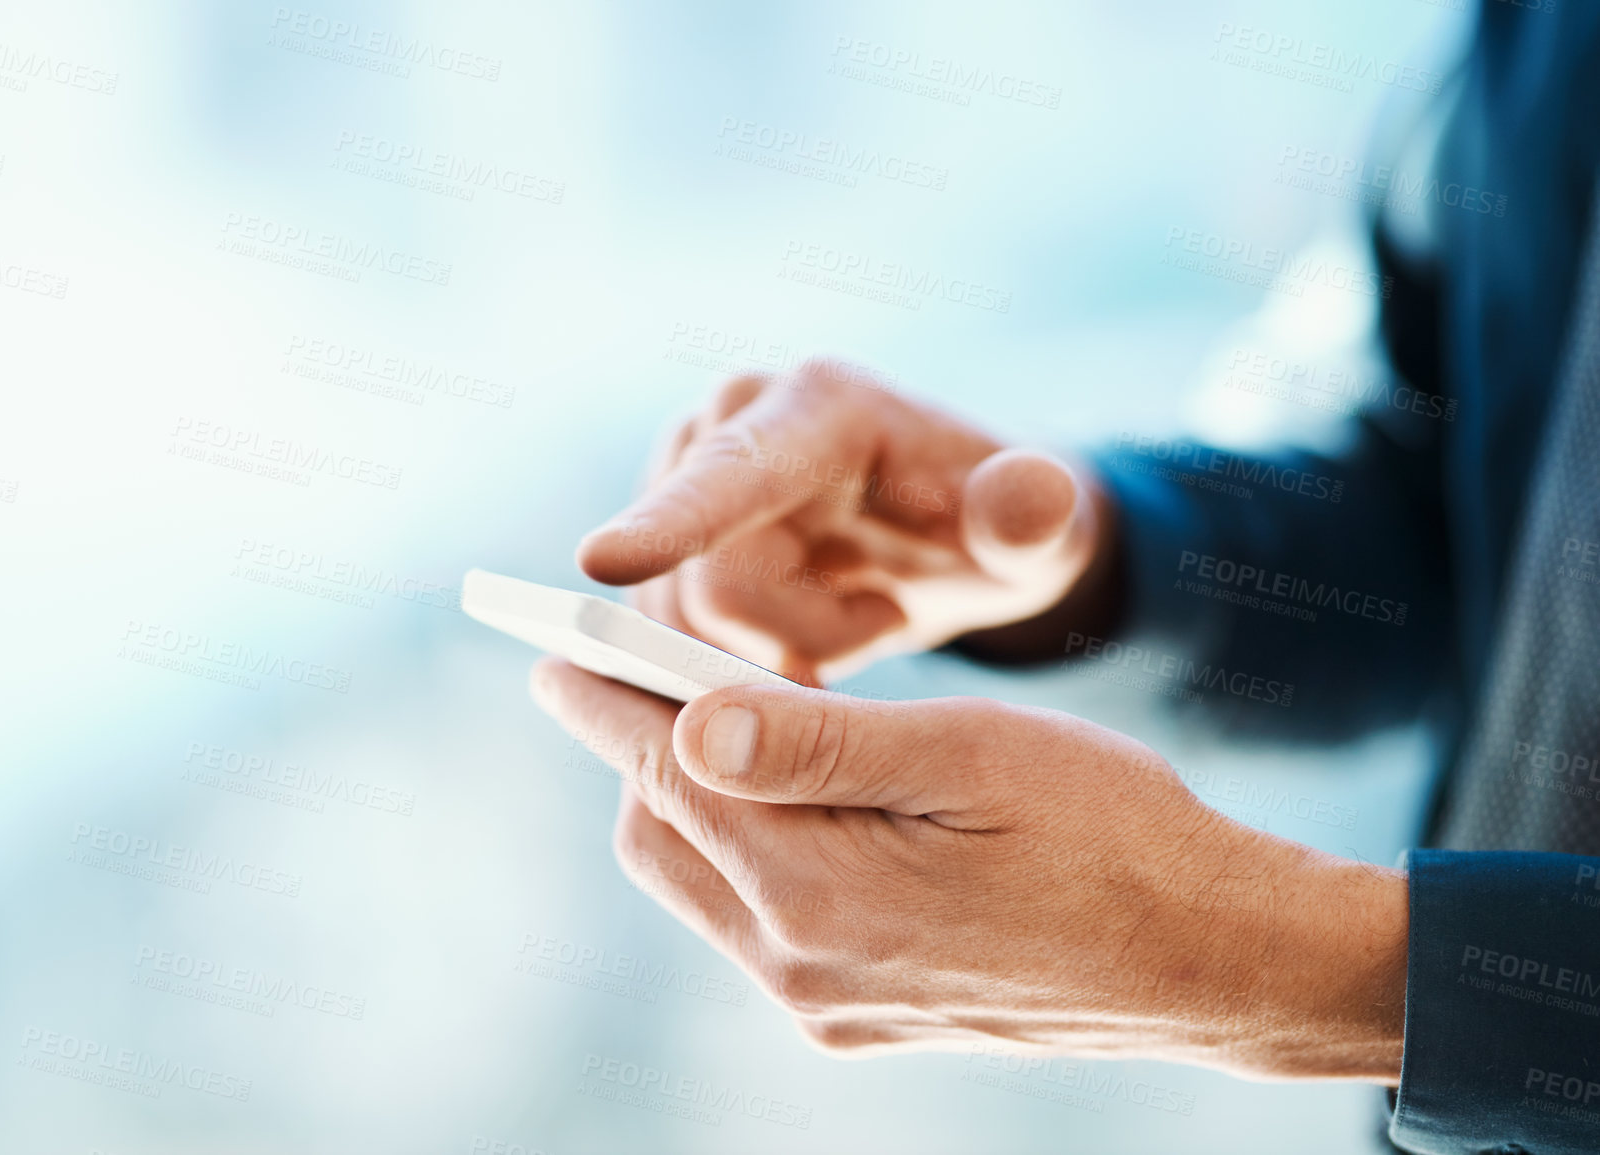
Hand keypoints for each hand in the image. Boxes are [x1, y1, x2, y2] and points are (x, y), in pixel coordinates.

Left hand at [530, 657, 1407, 1080]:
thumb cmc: (1110, 830)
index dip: (605, 699)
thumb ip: (821, 742)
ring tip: (729, 725)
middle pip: (663, 836)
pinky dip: (747, 852)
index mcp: (820, 890)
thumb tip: (688, 720)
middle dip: (640, 748)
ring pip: (703, 882)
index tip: (556, 647)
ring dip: (696, 801)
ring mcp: (827, 1003)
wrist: (1211, 958)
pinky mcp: (859, 1017)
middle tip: (645, 671)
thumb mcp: (970, 756)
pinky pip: (757, 925)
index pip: (666, 774)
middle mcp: (802, 965)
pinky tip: (797, 802)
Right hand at [575, 363, 1118, 683]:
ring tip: (855, 616)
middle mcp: (729, 422)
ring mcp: (683, 477)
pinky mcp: (664, 535)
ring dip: (769, 655)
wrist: (960, 536)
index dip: (667, 520)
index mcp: (819, 407)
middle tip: (882, 619)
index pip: (732, 473)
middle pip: (704, 587)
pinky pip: (668, 632)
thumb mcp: (1045, 527)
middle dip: (793, 641)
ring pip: (679, 623)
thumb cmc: (1005, 527)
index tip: (599, 560)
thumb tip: (1022, 497)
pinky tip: (806, 644)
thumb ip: (1036, 511)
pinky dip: (738, 663)